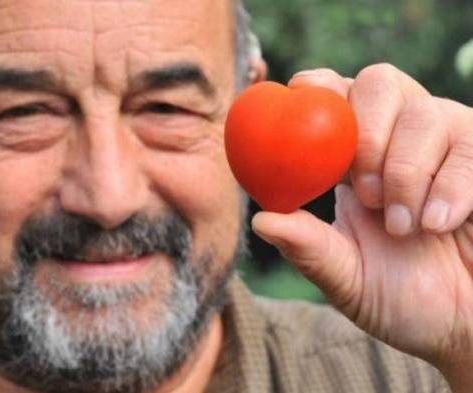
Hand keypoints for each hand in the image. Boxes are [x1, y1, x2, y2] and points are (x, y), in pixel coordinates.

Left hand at [251, 64, 472, 390]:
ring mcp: (448, 143)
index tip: (301, 102)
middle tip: (365, 191)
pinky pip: (469, 144)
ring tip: (403, 225)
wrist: (463, 325)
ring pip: (423, 112)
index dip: (316, 88)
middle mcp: (399, 138)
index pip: (331, 94)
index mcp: (354, 158)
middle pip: (378, 81)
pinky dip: (449, 184)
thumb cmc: (402, 299)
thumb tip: (259, 219)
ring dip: (405, 170)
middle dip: (365, 131)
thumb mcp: (346, 278)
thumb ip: (308, 247)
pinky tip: (438, 223)